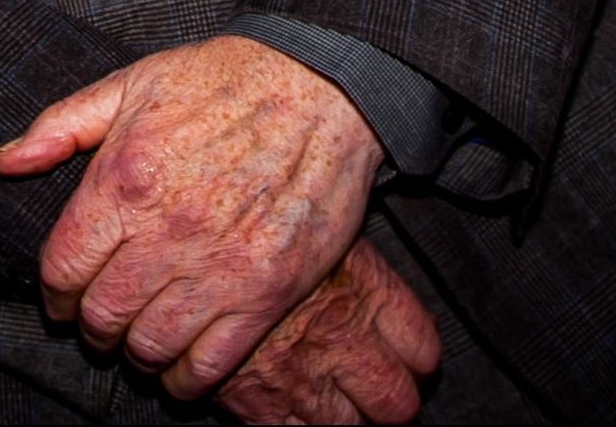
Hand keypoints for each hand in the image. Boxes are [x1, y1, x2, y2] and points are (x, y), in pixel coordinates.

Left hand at [0, 34, 384, 398]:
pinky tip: (180, 368)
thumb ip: (61, 127)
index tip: (62, 300)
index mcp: (125, 181)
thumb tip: (4, 162)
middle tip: (100, 323)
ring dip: (135, 354)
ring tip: (138, 342)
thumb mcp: (132, 84)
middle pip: (101, 315)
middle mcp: (166, 232)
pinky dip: (186, 378)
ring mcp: (219, 267)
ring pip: (150, 345)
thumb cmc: (224, 79)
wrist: (323, 88)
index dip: (53, 296)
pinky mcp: (266, 292)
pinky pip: (210, 363)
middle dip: (92, 327)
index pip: (61, 269)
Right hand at [215, 236, 443, 426]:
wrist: (194, 237)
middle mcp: (344, 340)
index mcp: (366, 292)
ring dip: (345, 418)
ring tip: (328, 398)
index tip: (408, 358)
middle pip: (396, 401)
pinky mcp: (257, 401)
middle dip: (391, 401)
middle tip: (377, 391)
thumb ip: (343, 249)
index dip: (416, 356)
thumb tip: (358, 229)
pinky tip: (286, 408)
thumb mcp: (314, 217)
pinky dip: (295, 426)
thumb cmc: (251, 211)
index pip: (421, 346)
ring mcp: (303, 377)